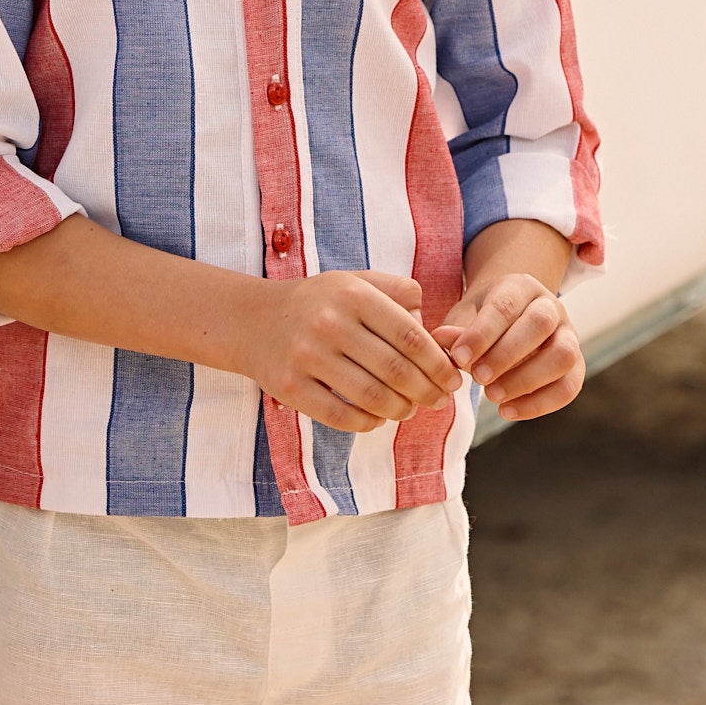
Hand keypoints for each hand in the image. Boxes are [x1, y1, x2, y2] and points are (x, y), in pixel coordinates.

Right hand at [248, 271, 461, 432]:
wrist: (252, 320)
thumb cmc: (319, 303)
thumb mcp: (356, 282)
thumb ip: (399, 293)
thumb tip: (432, 332)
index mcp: (353, 295)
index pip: (410, 335)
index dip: (438, 363)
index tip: (453, 379)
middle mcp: (330, 323)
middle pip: (396, 370)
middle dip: (427, 391)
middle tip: (439, 401)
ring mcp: (307, 356)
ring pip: (372, 397)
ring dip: (401, 409)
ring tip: (410, 410)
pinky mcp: (290, 387)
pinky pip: (341, 416)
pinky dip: (368, 423)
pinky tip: (378, 418)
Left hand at [433, 271, 582, 421]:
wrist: (511, 322)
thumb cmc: (482, 321)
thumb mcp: (465, 318)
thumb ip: (456, 331)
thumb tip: (442, 340)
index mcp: (520, 287)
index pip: (505, 307)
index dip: (482, 334)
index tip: (459, 358)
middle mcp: (550, 306)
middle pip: (540, 324)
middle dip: (506, 355)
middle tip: (478, 378)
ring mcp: (568, 334)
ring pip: (563, 355)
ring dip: (527, 380)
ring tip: (492, 396)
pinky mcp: (576, 364)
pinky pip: (569, 386)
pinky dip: (539, 404)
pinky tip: (507, 411)